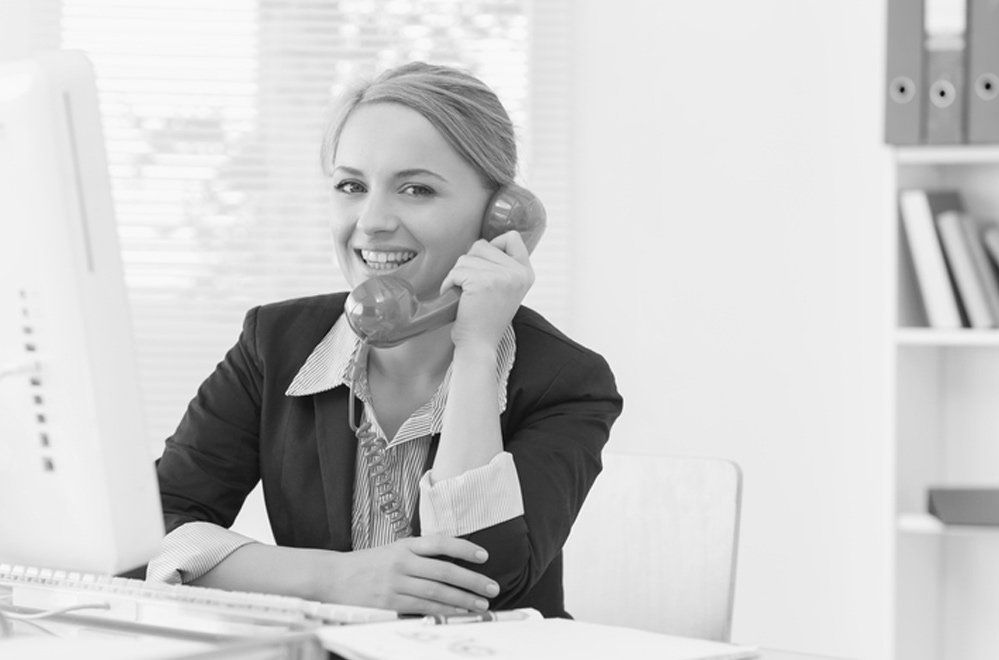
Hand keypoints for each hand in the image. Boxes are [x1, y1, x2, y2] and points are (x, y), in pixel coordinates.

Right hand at [317, 535, 499, 614]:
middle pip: (444, 570)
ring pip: (436, 592)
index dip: (464, 548)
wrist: (333, 577)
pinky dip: (442, 611)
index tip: (484, 556)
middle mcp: (402, 562)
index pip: (440, 543)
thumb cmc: (367, 565)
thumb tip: (452, 562)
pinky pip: (422, 608)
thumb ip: (419, 554)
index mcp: (405, 545)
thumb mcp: (393, 550)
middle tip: (492, 588)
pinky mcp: (389, 603)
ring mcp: (396, 583)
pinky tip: (457, 614)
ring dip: (462, 600)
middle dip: (472, 580)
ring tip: (481, 605)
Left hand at [440, 231, 533, 350]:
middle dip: (469, 264)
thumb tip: (481, 244)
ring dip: (458, 275)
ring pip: (466, 257)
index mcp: (526, 273)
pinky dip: (449, 283)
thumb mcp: (506, 289)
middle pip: (483, 245)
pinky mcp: (483, 281)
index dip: (493, 245)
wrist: (479, 345)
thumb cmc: (485, 319)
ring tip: (464, 295)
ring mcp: (502, 276)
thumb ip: (503, 267)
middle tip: (471, 287)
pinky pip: (456, 270)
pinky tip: (455, 298)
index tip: (485, 266)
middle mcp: (518, 273)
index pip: (512, 237)